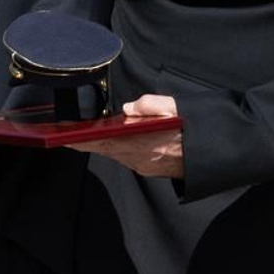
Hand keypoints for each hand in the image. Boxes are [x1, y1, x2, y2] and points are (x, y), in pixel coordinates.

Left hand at [68, 94, 183, 178]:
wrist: (210, 155)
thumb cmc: (193, 129)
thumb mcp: (174, 107)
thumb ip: (149, 105)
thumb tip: (128, 108)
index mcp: (140, 141)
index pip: (102, 141)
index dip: (81, 140)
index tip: (64, 137)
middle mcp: (139, 158)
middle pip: (104, 148)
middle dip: (85, 141)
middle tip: (66, 133)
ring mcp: (143, 165)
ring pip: (115, 153)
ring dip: (101, 144)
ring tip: (84, 133)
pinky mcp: (148, 169)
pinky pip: (125, 157)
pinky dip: (116, 148)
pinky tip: (112, 139)